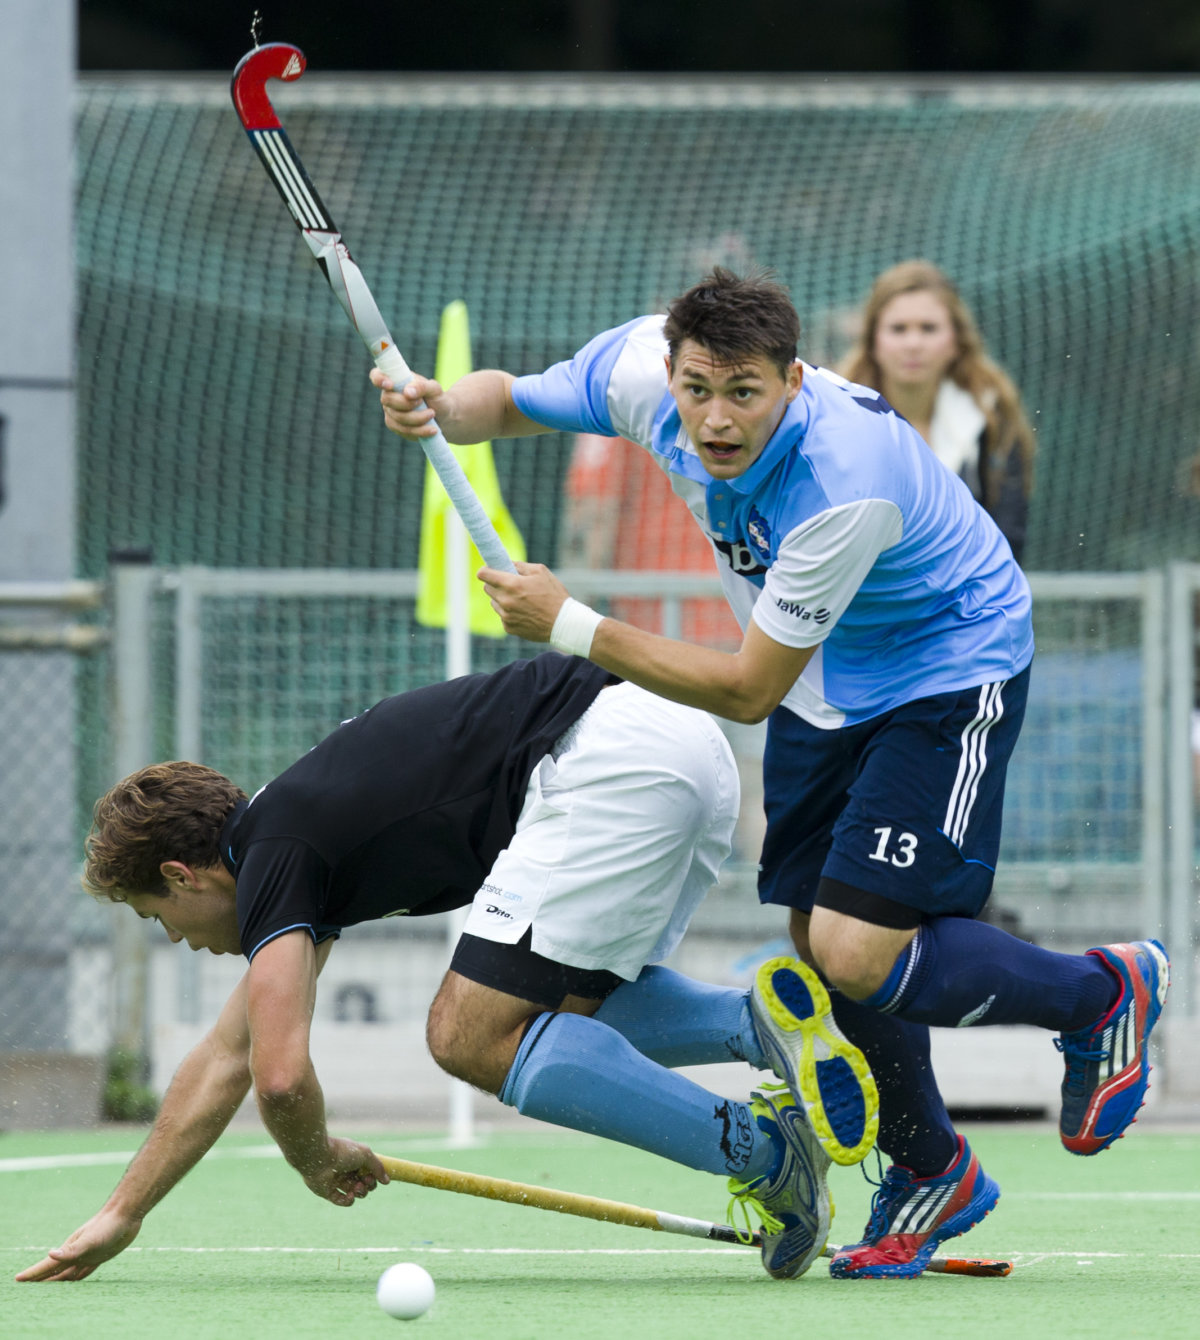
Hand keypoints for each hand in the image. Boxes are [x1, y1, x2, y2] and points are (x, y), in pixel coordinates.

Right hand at [16, 1206, 142, 1281]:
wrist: (127, 1214)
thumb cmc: (108, 1225)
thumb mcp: (90, 1239)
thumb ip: (72, 1250)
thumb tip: (50, 1254)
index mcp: (69, 1250)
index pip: (46, 1266)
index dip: (32, 1274)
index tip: (17, 1280)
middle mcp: (76, 1254)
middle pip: (54, 1272)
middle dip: (40, 1280)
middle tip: (26, 1289)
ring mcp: (87, 1255)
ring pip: (67, 1273)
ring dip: (56, 1282)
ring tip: (46, 1290)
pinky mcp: (99, 1256)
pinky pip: (84, 1272)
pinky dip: (75, 1279)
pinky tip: (74, 1281)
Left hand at [297, 1137, 389, 1207]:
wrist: (319, 1158)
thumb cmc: (343, 1152)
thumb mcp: (366, 1155)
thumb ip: (377, 1167)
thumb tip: (387, 1181)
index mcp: (354, 1160)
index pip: (368, 1172)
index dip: (373, 1177)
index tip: (374, 1177)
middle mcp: (345, 1171)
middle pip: (363, 1183)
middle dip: (367, 1185)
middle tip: (365, 1182)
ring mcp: (336, 1182)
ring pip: (354, 1192)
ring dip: (359, 1192)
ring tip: (357, 1188)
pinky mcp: (328, 1192)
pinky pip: (341, 1201)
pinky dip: (348, 1200)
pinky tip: (350, 1196)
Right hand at [369, 367, 443, 439]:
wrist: (443, 416)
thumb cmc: (436, 398)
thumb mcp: (434, 388)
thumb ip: (421, 386)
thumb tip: (407, 392)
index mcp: (395, 379)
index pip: (376, 375)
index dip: (378, 379)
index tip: (390, 385)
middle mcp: (389, 395)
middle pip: (387, 400)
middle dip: (406, 403)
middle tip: (422, 402)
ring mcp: (390, 412)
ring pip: (398, 418)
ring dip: (418, 418)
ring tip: (432, 414)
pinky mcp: (396, 426)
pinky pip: (404, 430)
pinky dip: (420, 430)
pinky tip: (432, 429)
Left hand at [479, 561, 570, 642]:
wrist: (563, 623)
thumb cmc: (554, 595)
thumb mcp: (541, 572)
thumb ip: (520, 565)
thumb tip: (506, 563)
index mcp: (512, 584)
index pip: (484, 574)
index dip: (485, 570)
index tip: (489, 570)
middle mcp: (505, 601)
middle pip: (487, 588)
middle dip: (495, 583)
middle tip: (509, 584)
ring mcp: (506, 616)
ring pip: (494, 602)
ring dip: (502, 598)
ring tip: (520, 599)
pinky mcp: (509, 627)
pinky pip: (502, 615)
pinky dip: (509, 612)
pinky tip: (524, 612)